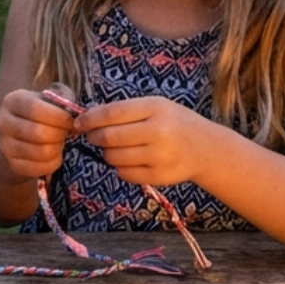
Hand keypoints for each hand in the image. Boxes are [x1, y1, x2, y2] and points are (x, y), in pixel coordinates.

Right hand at [0, 89, 74, 179]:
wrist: (16, 140)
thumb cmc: (38, 115)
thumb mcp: (47, 100)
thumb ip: (61, 99)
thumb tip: (74, 112)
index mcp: (12, 101)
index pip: (35, 109)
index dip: (59, 116)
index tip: (72, 121)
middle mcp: (3, 122)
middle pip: (38, 132)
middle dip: (60, 134)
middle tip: (67, 133)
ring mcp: (5, 146)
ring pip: (41, 152)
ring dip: (58, 148)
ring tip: (59, 142)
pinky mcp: (12, 165)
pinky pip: (41, 167)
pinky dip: (54, 162)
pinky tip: (55, 155)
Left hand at [74, 96, 218, 186]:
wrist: (206, 149)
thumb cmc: (175, 123)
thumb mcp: (156, 107)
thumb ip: (126, 111)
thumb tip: (88, 117)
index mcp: (156, 109)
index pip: (112, 113)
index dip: (90, 118)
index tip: (78, 123)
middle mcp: (159, 132)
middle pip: (109, 137)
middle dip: (94, 137)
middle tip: (92, 136)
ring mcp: (159, 157)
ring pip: (113, 157)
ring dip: (106, 153)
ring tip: (115, 147)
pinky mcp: (158, 177)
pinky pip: (124, 173)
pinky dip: (120, 167)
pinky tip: (130, 160)